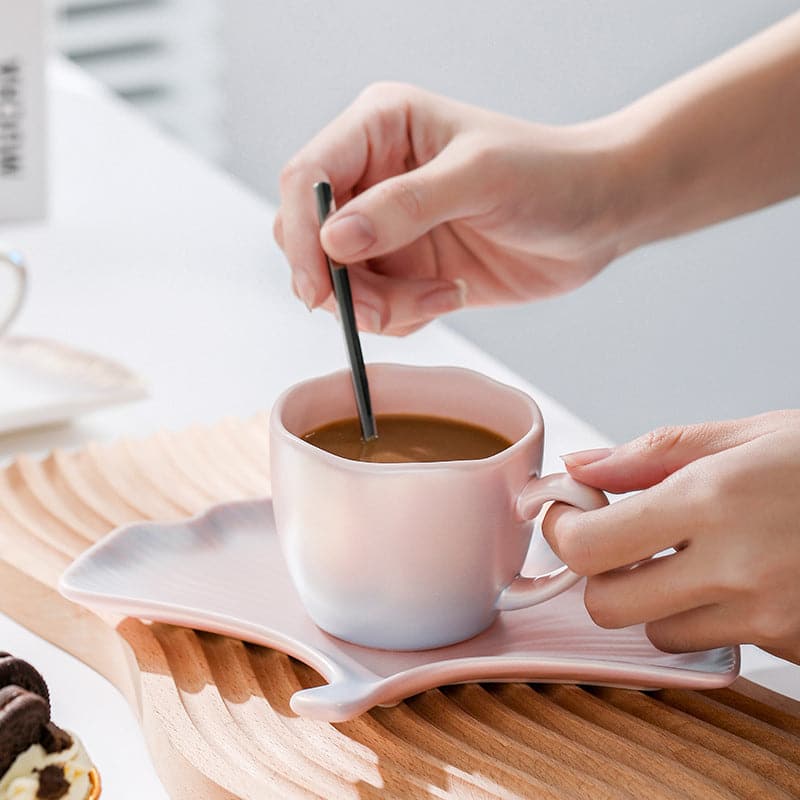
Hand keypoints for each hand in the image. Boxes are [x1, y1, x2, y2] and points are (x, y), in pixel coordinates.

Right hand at [274, 82, 626, 334]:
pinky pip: (375, 307)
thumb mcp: (480, 179)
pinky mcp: (406, 268)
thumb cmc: (551, 175)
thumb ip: (404, 206)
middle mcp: (374, 177)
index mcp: (380, 129)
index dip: (302, 234)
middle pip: (308, 237)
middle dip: (341, 283)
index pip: (307, 178)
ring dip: (381, 306)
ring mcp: (388, 227)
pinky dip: (402, 316)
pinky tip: (450, 295)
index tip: (321, 288)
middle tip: (385, 308)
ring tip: (441, 295)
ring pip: (339, 283)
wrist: (600, 216)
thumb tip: (333, 240)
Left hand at [543, 411, 799, 663]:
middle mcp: (736, 566)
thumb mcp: (745, 436)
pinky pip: (713, 643)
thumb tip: (580, 467)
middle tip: (619, 540)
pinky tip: (738, 577)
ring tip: (694, 555)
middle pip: (609, 605)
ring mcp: (767, 615)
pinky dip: (706, 616)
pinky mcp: (790, 644)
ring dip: (656, 598)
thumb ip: (651, 455)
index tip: (566, 514)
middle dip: (600, 574)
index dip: (562, 532)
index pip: (591, 546)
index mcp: (712, 498)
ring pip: (658, 631)